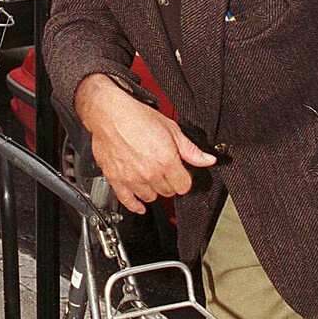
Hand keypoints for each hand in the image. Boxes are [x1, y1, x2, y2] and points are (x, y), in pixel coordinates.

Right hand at [75, 75, 215, 213]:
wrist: (109, 113)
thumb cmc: (137, 117)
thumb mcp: (171, 128)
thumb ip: (190, 149)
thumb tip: (207, 160)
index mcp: (166, 160)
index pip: (184, 186)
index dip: (183, 178)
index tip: (180, 172)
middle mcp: (150, 172)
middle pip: (168, 192)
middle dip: (169, 182)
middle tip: (164, 170)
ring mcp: (132, 178)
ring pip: (150, 197)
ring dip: (153, 190)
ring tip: (151, 178)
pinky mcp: (116, 179)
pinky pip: (128, 201)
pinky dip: (135, 205)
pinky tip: (140, 205)